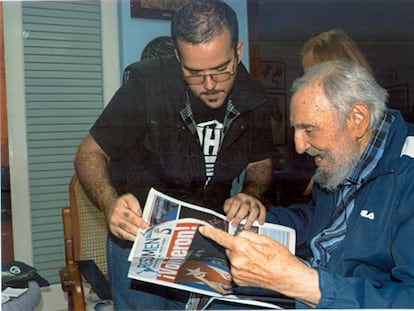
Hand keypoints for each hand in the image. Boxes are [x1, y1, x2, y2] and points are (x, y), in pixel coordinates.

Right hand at [106, 193, 148, 240]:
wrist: (110, 207)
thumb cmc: (121, 203)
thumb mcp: (128, 198)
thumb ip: (135, 204)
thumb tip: (139, 214)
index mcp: (119, 209)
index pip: (131, 217)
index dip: (140, 223)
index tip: (147, 226)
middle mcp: (115, 219)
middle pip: (129, 227)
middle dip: (139, 230)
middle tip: (147, 232)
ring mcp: (114, 227)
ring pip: (126, 234)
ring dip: (136, 236)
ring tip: (144, 236)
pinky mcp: (114, 232)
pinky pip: (124, 237)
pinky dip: (131, 238)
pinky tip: (137, 237)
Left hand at [199, 226, 319, 305]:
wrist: (287, 277)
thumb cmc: (279, 258)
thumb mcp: (264, 239)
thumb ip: (247, 235)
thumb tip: (238, 235)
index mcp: (242, 247)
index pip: (221, 237)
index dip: (210, 232)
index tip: (203, 229)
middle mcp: (236, 260)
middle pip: (229, 247)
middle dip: (237, 245)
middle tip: (253, 248)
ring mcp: (237, 272)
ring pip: (233, 257)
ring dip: (240, 256)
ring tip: (256, 259)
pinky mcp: (239, 280)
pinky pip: (236, 268)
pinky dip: (242, 265)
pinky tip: (254, 266)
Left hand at [223, 192, 265, 228]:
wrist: (249, 195)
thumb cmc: (237, 203)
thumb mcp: (230, 203)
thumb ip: (228, 209)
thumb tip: (228, 217)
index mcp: (238, 198)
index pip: (235, 204)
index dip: (231, 212)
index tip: (228, 220)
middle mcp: (247, 199)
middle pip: (245, 207)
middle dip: (239, 217)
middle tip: (235, 225)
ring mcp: (255, 202)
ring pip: (254, 210)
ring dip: (250, 219)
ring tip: (246, 227)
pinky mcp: (261, 205)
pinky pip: (263, 210)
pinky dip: (262, 217)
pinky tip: (260, 223)